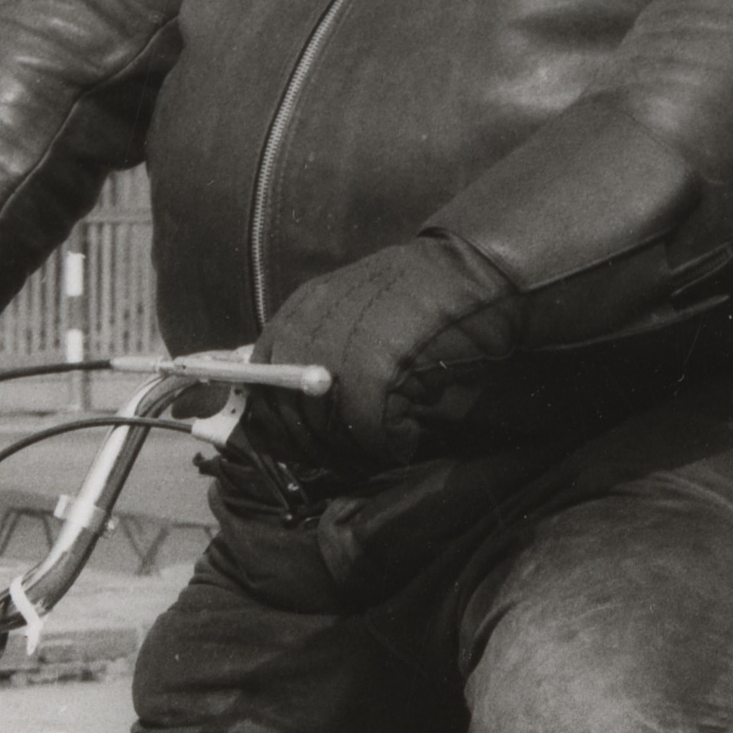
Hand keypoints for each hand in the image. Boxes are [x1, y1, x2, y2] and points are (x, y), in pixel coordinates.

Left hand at [257, 233, 517, 468]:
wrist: (474, 273)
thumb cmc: (422, 299)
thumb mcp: (355, 315)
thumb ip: (319, 350)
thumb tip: (295, 409)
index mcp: (298, 314)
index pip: (258, 385)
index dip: (278, 424)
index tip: (303, 445)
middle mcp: (306, 331)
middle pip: (286, 416)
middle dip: (315, 448)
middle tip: (348, 459)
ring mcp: (335, 352)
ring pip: (324, 431)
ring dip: (353, 452)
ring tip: (381, 448)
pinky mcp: (373, 374)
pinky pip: (368, 433)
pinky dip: (389, 444)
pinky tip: (406, 437)